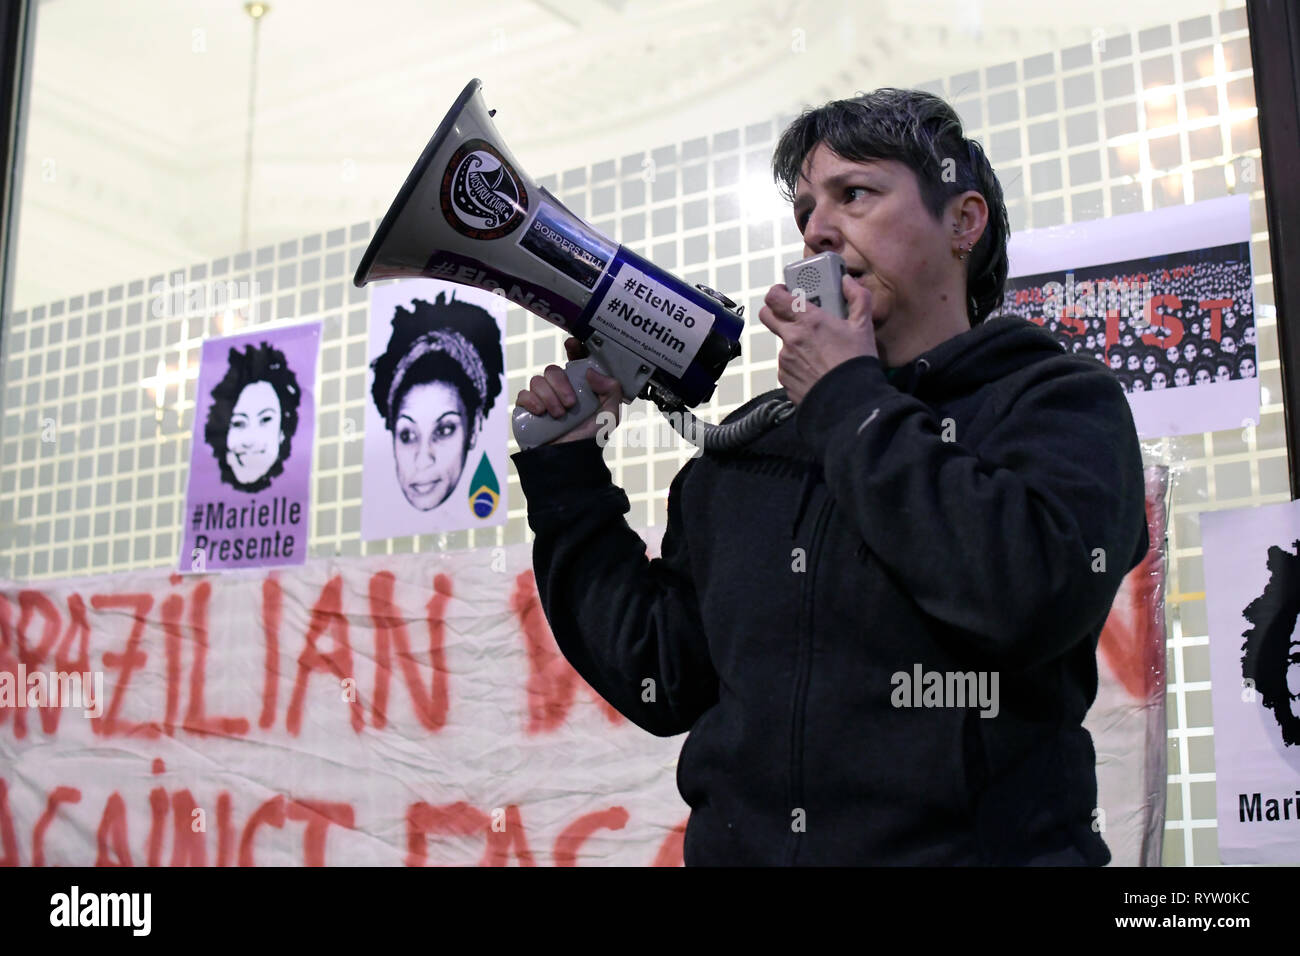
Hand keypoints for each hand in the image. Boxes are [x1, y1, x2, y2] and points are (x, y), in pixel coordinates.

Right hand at [514, 337, 623, 444]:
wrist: (570, 461)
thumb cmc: (590, 438)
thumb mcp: (610, 414)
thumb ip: (611, 390)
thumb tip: (591, 372)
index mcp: (578, 386)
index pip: (574, 360)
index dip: (573, 349)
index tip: (572, 345)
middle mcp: (559, 389)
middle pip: (552, 370)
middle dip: (561, 385)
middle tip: (570, 404)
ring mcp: (541, 399)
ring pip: (537, 380)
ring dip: (549, 397)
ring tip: (558, 415)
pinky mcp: (526, 410)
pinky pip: (523, 394)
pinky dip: (532, 401)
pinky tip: (540, 413)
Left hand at [757, 275, 876, 404]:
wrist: (848, 401)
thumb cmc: (855, 363)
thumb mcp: (864, 326)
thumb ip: (857, 298)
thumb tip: (848, 282)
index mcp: (808, 320)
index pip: (775, 297)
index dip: (777, 292)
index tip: (785, 292)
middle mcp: (791, 338)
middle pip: (767, 316)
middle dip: (776, 311)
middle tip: (793, 314)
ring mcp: (785, 359)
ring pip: (781, 342)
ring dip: (794, 342)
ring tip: (817, 350)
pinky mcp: (784, 378)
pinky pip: (786, 365)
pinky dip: (797, 364)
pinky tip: (815, 368)